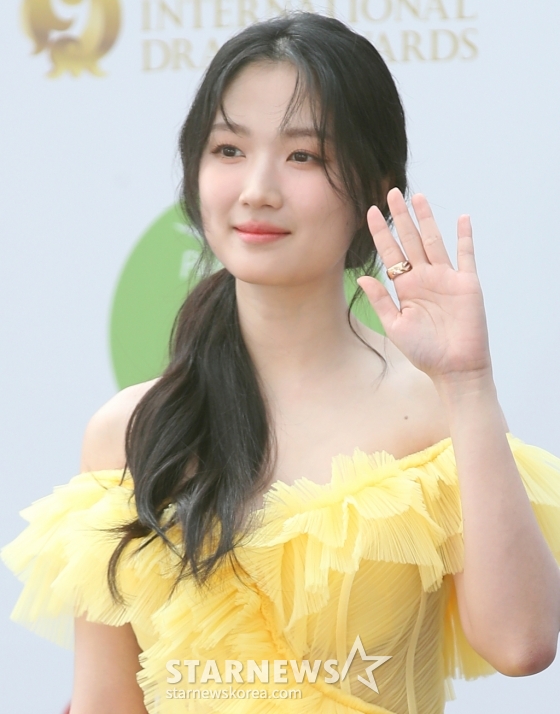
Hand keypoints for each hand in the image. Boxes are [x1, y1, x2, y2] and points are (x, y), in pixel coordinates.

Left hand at [357, 188, 491, 384]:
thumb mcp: (395, 325)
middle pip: (410, 240)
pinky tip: (462, 218)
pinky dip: (464, 237)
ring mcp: (446, 278)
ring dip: (426, 219)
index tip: (370, 211)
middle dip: (401, 217)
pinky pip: (466, 255)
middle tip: (391, 192)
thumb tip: (361, 278)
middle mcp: (424, 278)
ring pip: (434, 241)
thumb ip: (380, 300)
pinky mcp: (467, 283)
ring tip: (417, 197)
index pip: (390, 253)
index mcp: (405, 287)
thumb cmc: (424, 352)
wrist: (454, 367)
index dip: (381, 232)